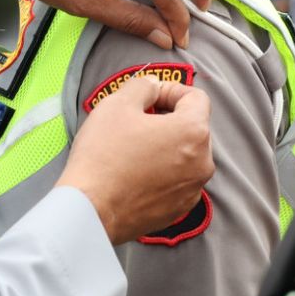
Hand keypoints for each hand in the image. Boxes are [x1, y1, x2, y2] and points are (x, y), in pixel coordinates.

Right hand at [56, 78, 212, 244]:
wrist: (91, 208)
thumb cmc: (103, 156)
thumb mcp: (116, 104)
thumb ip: (142, 86)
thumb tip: (152, 87)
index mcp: (193, 131)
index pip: (196, 97)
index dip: (170, 90)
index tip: (148, 97)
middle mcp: (203, 162)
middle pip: (193, 127)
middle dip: (168, 119)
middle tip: (136, 121)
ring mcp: (193, 189)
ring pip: (186, 155)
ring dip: (166, 146)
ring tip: (133, 148)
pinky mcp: (179, 209)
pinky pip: (177, 180)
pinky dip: (162, 171)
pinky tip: (134, 172)